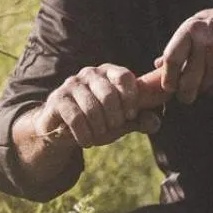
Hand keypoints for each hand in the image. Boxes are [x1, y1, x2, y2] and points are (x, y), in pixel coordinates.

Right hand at [33, 64, 164, 147]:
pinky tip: (86, 140)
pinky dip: (85, 135)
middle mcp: (89, 73)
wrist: (63, 129)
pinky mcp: (57, 99)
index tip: (131, 115)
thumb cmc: (97, 120)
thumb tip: (155, 122)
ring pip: (92, 108)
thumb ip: (139, 120)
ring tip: (98, 134)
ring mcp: (71, 84)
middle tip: (113, 127)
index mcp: (109, 72)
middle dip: (115, 118)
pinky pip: (76, 118)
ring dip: (99, 129)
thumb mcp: (121, 121)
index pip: (124, 77)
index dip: (131, 98)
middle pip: (109, 94)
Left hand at [157, 0, 212, 103]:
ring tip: (208, 75)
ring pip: (202, 88)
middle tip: (184, 94)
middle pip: (186, 82)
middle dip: (183, 93)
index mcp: (192, 29)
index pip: (171, 59)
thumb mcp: (202, 21)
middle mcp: (205, 45)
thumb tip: (157, 63)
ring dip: (201, 89)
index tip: (167, 86)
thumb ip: (181, 42)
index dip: (167, 77)